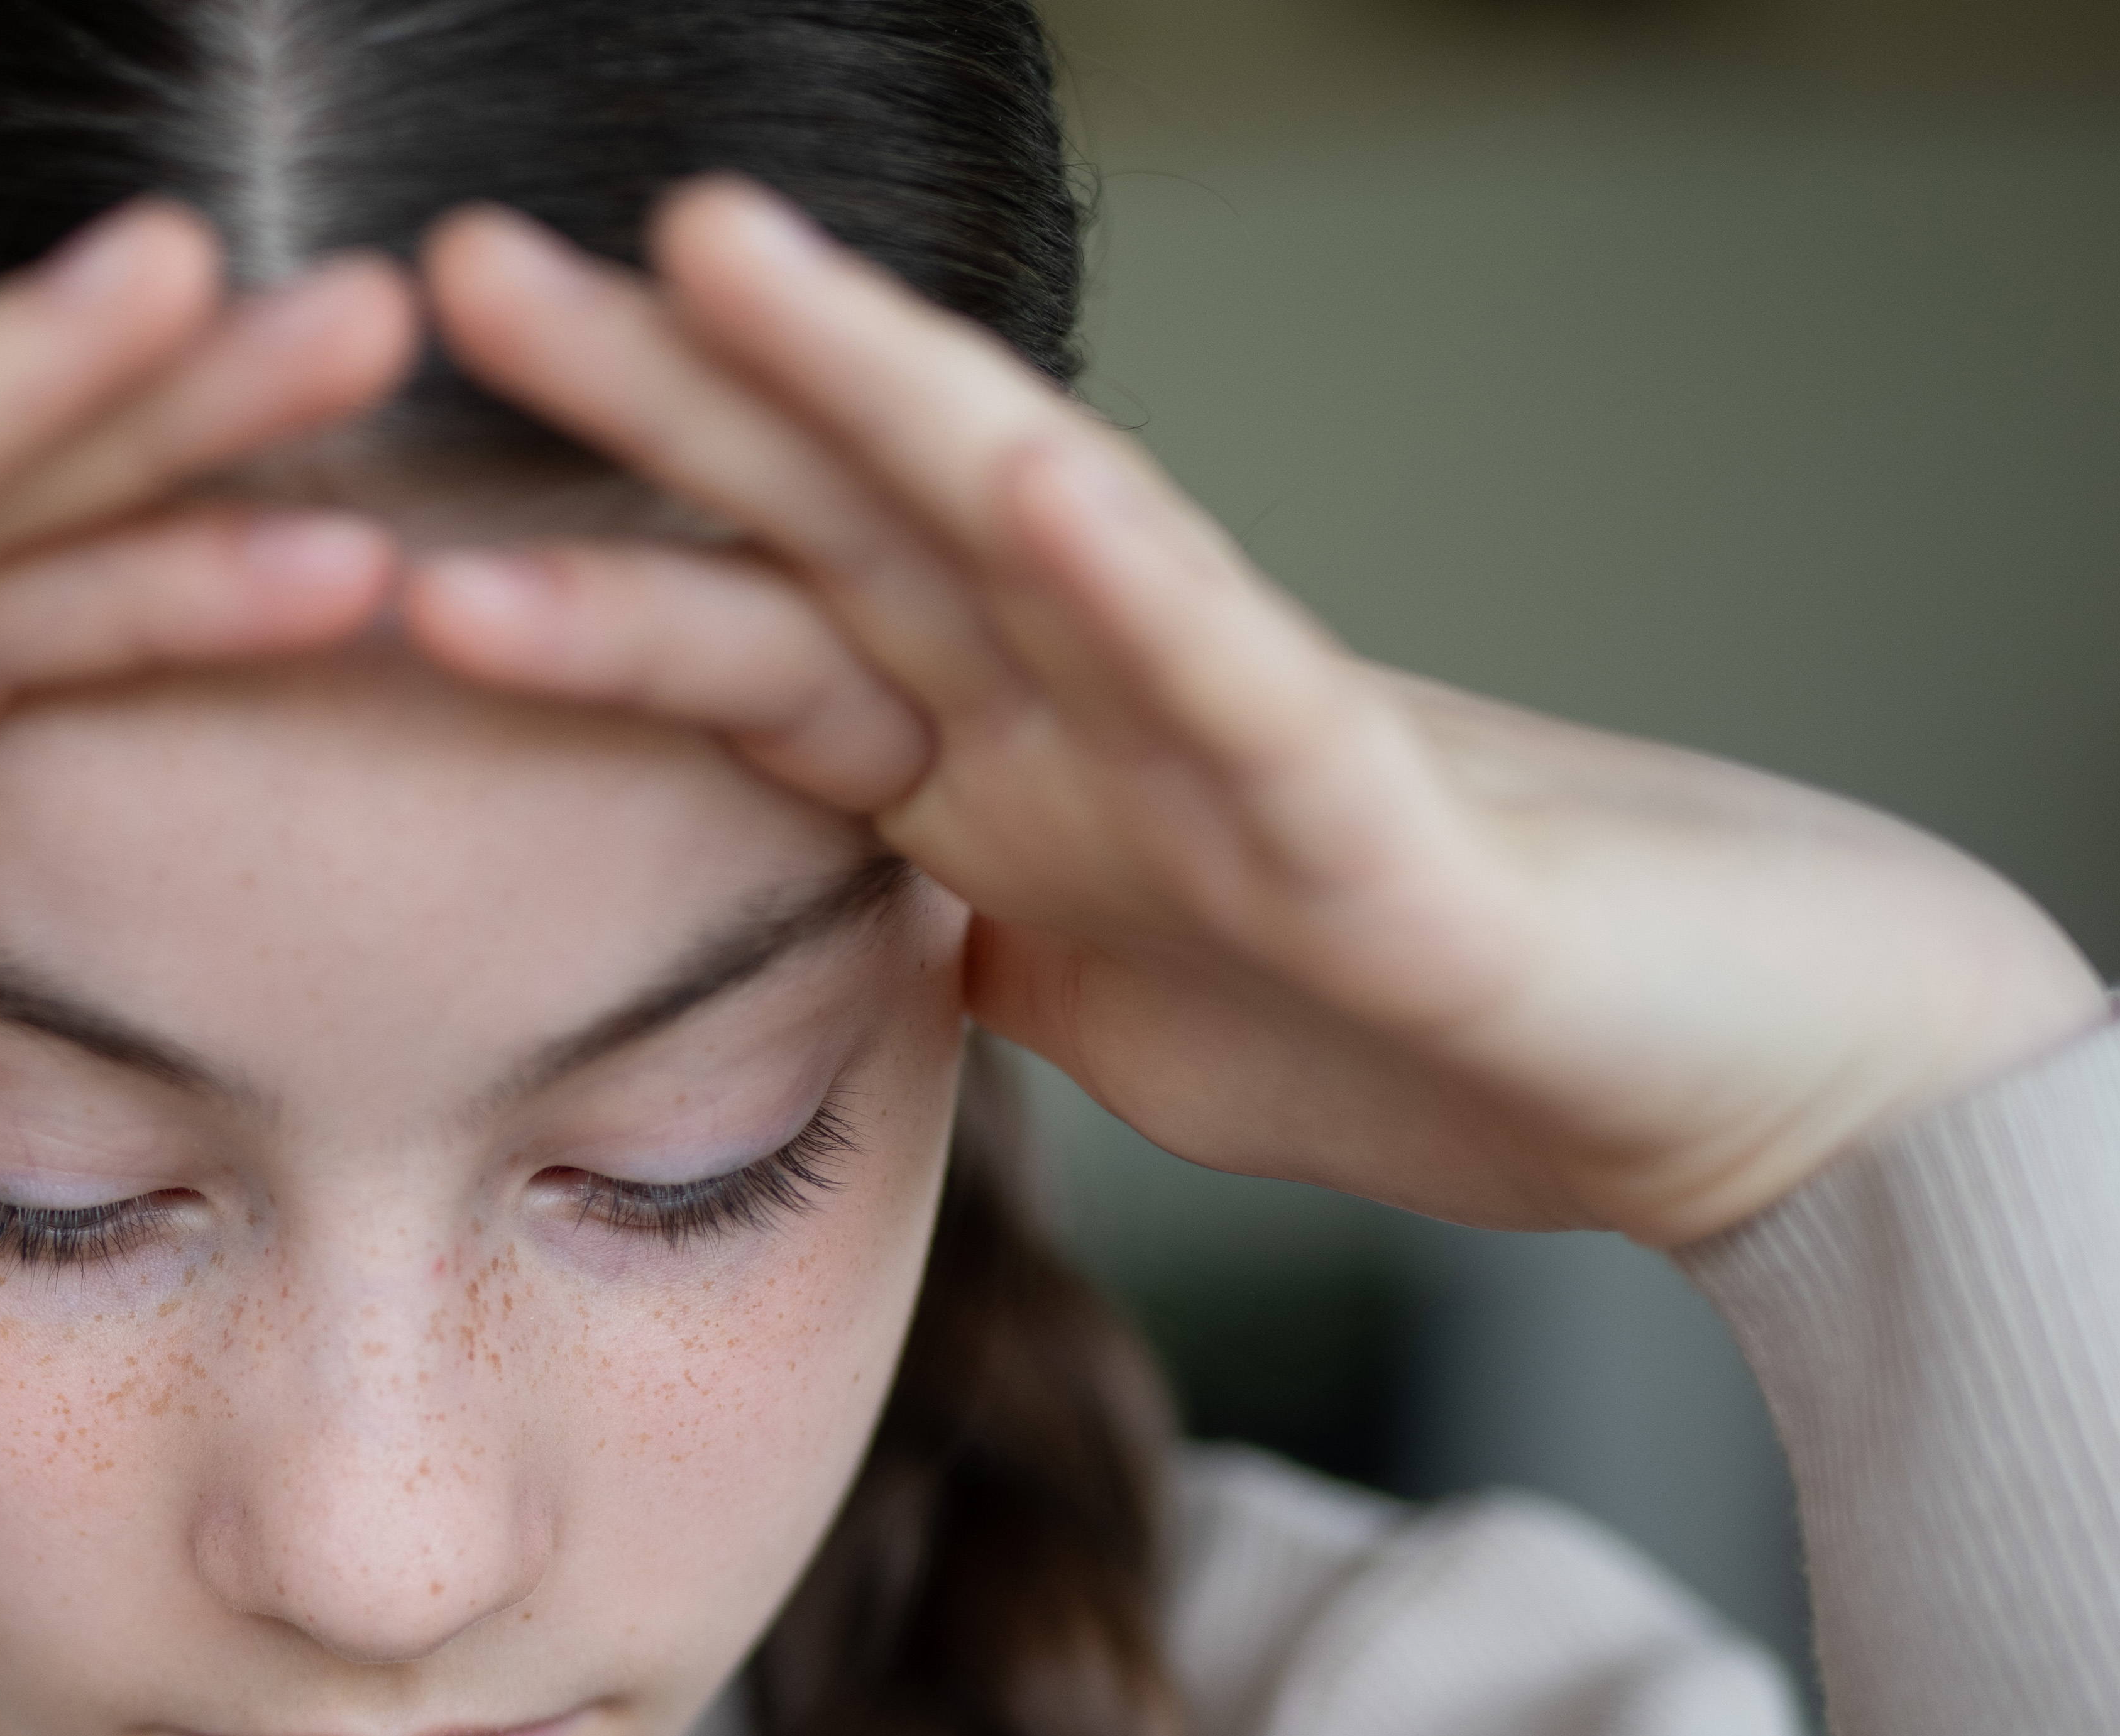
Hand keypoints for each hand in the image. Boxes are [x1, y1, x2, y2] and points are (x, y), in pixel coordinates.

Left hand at [402, 185, 2106, 1249]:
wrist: (1742, 1100)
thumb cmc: (1445, 1033)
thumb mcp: (1133, 1013)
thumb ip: (983, 946)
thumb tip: (856, 935)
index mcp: (1022, 772)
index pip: (757, 637)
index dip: (575, 559)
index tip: (377, 492)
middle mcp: (1105, 709)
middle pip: (834, 525)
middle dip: (647, 401)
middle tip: (449, 270)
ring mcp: (1243, 739)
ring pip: (1015, 530)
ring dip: (860, 390)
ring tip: (702, 252)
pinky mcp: (1383, 829)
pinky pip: (1242, 682)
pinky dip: (1132, 577)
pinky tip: (1027, 474)